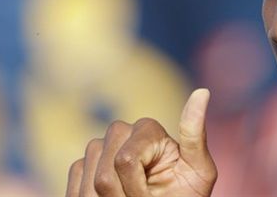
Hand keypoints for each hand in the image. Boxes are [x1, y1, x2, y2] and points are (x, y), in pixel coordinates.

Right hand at [66, 89, 216, 196]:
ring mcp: (99, 151)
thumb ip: (195, 134)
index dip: (136, 188)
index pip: (124, 160)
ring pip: (86, 186)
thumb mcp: (199, 169)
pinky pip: (73, 190)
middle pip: (104, 175)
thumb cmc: (187, 195)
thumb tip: (203, 91)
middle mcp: (120, 132)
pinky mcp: (82, 169)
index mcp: (147, 128)